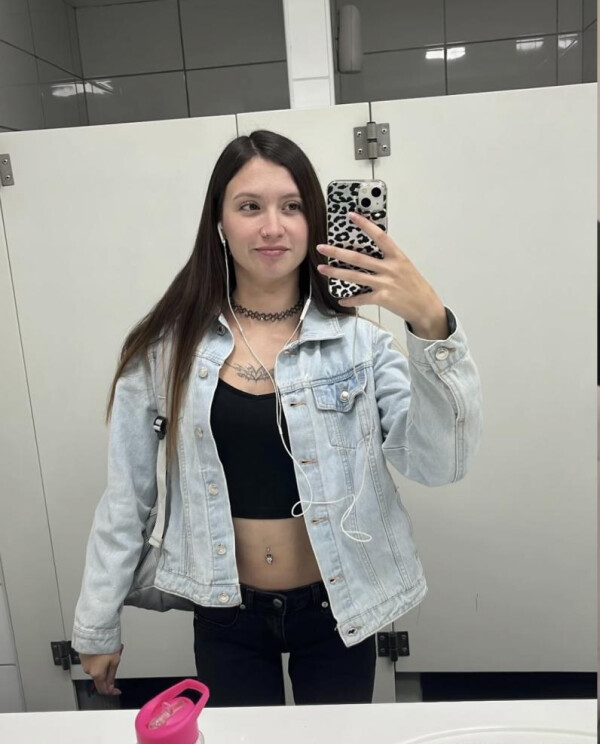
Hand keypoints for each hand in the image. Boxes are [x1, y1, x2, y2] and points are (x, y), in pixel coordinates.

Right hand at [79, 644, 123, 695]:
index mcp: (97, 674)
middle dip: (109, 669)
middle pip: (101, 676)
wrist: (95, 631)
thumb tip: (111, 686)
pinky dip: (99, 656)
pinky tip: (104, 648)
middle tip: (116, 658)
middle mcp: (88, 670)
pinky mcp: (82, 655)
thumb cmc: (105, 644)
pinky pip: (92, 660)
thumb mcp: (115, 661)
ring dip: (105, 661)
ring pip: (97, 667)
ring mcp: (84, 662)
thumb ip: (112, 675)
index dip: (111, 691)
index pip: (102, 689)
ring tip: (111, 649)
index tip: (116, 690)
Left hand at [316, 212, 447, 338]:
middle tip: (321, 247)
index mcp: (396, 256)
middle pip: (358, 258)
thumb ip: (388, 258)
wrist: (425, 306)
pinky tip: (341, 300)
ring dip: (336, 273)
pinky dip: (350, 300)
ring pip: (355, 276)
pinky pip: (362, 298)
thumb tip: (368, 251)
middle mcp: (390, 268)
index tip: (351, 215)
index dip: (365, 225)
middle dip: (337, 252)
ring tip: (321, 269)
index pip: (379, 236)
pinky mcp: (383, 298)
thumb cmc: (414, 285)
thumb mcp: (404, 266)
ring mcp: (386, 283)